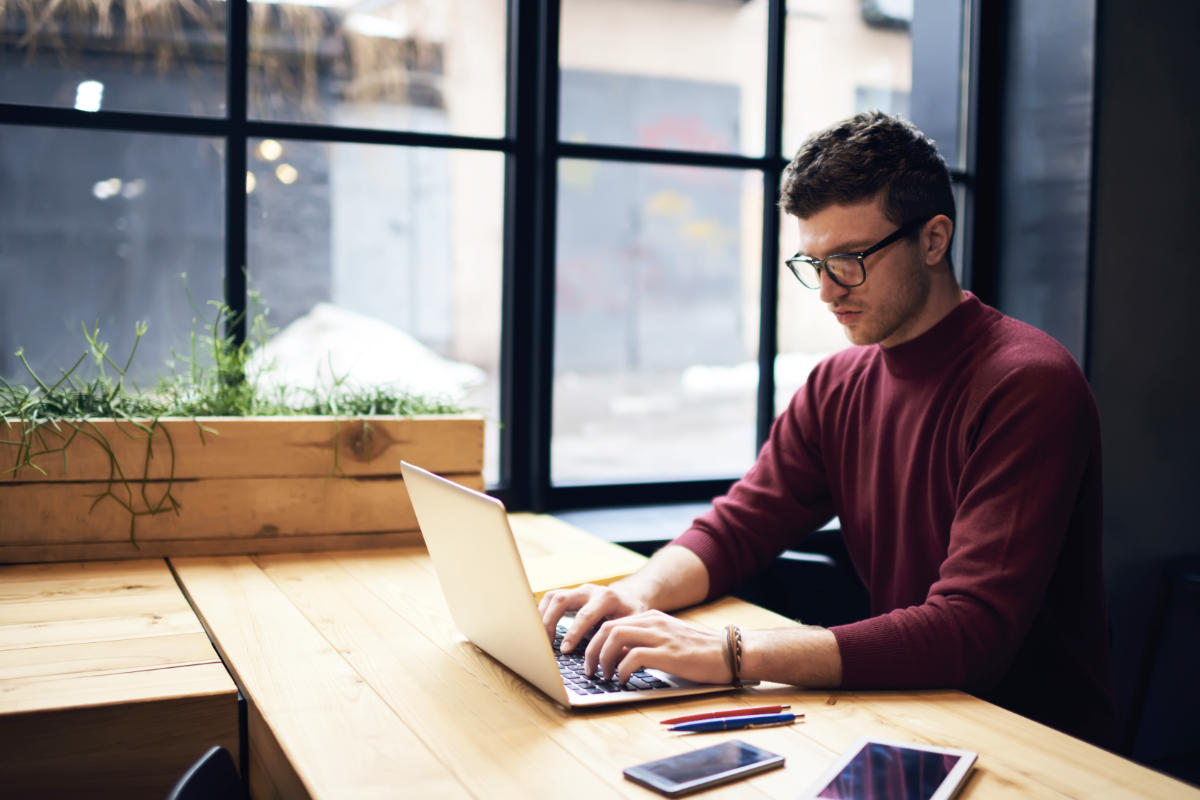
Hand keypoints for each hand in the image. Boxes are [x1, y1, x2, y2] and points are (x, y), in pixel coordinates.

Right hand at [538, 582, 647, 651]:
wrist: (630, 597)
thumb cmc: (631, 615)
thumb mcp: (633, 627)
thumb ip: (623, 642)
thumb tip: (613, 664)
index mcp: (607, 598)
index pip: (585, 615)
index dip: (573, 633)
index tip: (564, 650)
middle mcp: (590, 591)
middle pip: (562, 600)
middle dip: (550, 622)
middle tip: (544, 643)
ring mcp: (577, 590)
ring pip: (553, 597)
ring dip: (543, 617)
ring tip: (539, 638)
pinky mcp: (570, 594)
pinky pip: (550, 599)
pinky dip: (542, 613)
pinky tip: (540, 630)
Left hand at [584, 610, 731, 685]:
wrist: (730, 653)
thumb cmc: (700, 653)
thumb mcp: (668, 640)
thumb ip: (646, 642)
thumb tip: (620, 655)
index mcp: (652, 618)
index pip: (611, 623)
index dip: (594, 641)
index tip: (590, 659)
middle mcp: (653, 622)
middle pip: (607, 628)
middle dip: (591, 650)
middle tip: (590, 670)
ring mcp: (660, 636)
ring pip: (615, 637)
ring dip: (603, 658)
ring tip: (605, 675)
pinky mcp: (668, 653)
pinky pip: (633, 656)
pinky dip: (622, 669)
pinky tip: (624, 680)